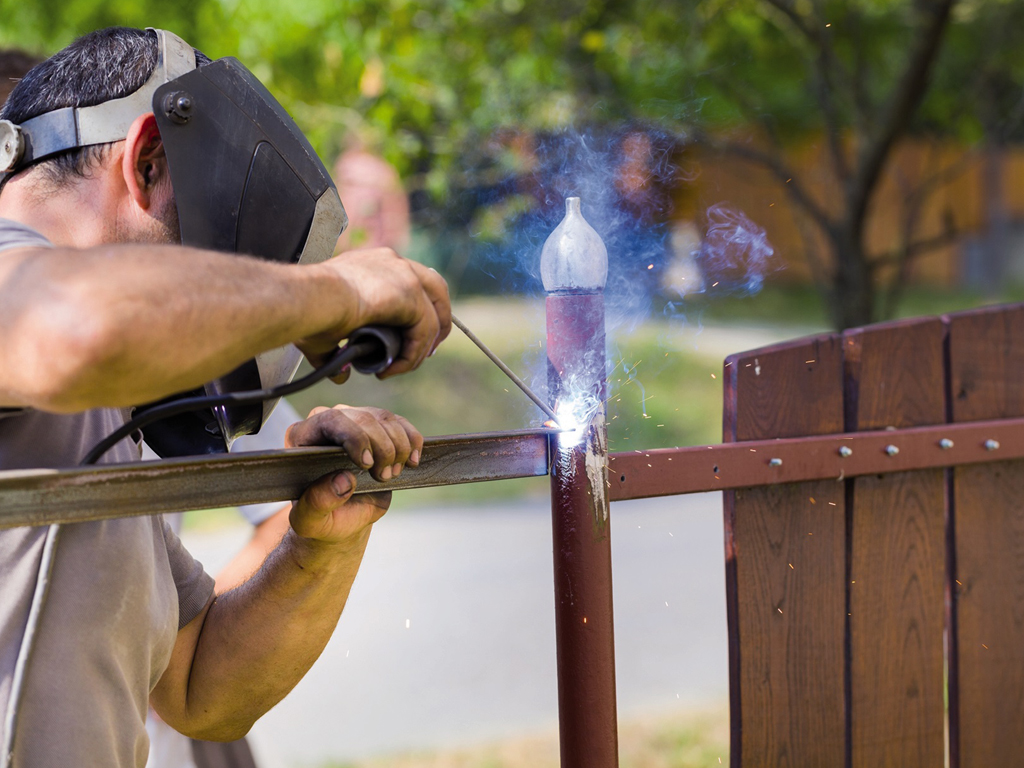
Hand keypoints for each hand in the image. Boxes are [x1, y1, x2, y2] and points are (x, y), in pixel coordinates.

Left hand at [284, 405, 422, 545]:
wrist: (342, 517)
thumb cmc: (320, 516)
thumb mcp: (309, 520)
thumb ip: (317, 503)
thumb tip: (342, 480)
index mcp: (303, 437)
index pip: (332, 420)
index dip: (355, 437)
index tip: (368, 464)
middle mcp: (329, 421)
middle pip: (364, 418)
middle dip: (382, 449)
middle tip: (383, 477)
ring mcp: (356, 420)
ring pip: (386, 419)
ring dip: (397, 449)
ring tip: (390, 475)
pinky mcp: (380, 427)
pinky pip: (402, 424)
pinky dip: (413, 442)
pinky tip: (412, 462)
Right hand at [297, 248, 450, 383]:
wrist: (309, 299)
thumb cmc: (308, 308)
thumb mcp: (326, 327)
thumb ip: (337, 348)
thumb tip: (340, 375)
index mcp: (374, 264)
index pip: (411, 282)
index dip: (417, 312)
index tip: (409, 339)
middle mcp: (394, 263)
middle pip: (435, 290)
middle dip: (436, 323)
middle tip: (426, 352)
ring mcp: (405, 275)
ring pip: (432, 316)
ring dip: (421, 347)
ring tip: (401, 368)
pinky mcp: (411, 294)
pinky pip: (424, 331)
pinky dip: (413, 354)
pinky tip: (393, 369)